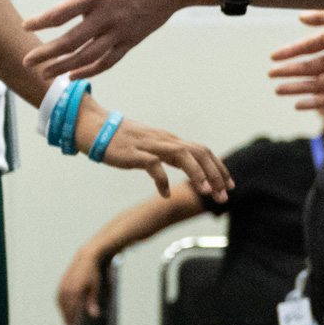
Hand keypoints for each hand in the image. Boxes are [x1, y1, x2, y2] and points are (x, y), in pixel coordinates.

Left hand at [31, 0, 207, 77]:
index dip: (39, 22)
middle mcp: (106, 17)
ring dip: (63, 67)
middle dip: (45, 54)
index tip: (25, 26)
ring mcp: (119, 32)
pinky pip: (107, 61)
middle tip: (26, 62)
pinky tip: (73, 75)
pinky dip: (89, 71)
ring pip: (86, 57)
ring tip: (44, 74)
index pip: (59, 13)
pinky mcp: (131, 41)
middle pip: (69, 42)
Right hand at [55, 249, 103, 324]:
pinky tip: (69, 312)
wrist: (87, 256)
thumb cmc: (94, 273)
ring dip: (66, 316)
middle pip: (65, 312)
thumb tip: (94, 315)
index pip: (72, 314)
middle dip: (69, 322)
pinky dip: (64, 308)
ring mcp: (61, 288)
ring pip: (62, 307)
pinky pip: (61, 301)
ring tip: (71, 324)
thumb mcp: (96, 288)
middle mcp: (64, 291)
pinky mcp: (61, 286)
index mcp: (73, 292)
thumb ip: (93, 302)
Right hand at [95, 114, 228, 201]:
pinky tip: (165, 194)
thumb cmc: (122, 141)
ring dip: (197, 173)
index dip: (218, 168)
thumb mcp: (152, 146)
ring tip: (205, 192)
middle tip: (224, 195)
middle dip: (215, 173)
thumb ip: (170, 156)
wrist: (95, 129)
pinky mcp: (134, 153)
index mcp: (171, 141)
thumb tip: (188, 167)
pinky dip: (163, 180)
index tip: (228, 186)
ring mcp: (150, 145)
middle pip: (199, 152)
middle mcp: (165, 140)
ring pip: (183, 155)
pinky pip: (153, 165)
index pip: (202, 151)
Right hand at [264, 8, 323, 112]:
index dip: (289, 52)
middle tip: (271, 74)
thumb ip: (319, 17)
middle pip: (308, 68)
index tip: (273, 56)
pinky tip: (297, 105)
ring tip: (277, 90)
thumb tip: (299, 17)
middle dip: (289, 71)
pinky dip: (313, 102)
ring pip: (314, 84)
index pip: (306, 48)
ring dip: (295, 87)